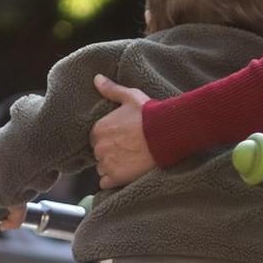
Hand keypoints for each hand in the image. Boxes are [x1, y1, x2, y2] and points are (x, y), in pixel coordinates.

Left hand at [90, 74, 154, 188]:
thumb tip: (96, 78)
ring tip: (130, 161)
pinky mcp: (116, 178)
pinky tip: (127, 173)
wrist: (167, 134)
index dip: (109, 139)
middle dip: (110, 153)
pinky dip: (114, 181)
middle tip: (128, 150)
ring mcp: (106, 163)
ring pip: (102, 168)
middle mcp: (99, 147)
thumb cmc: (149, 114)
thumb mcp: (130, 97)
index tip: (122, 138)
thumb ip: (111, 89)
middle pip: (99, 154)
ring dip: (112, 167)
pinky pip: (106, 183)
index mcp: (98, 129)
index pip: (96, 138)